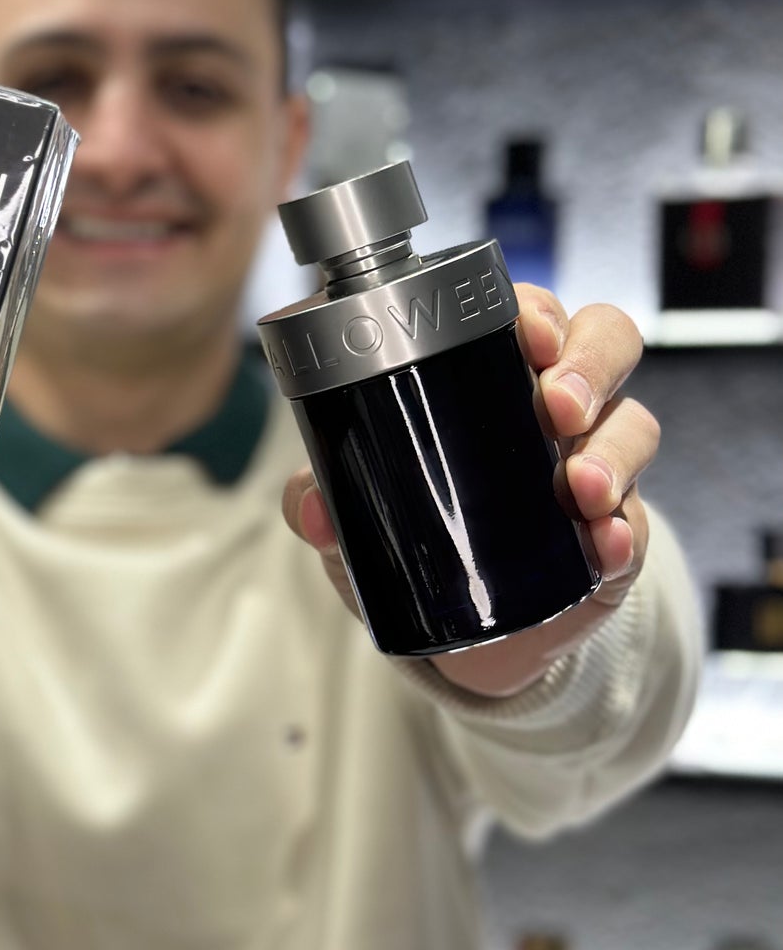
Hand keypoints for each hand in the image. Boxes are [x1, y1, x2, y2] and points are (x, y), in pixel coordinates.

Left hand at [282, 287, 657, 698]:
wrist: (465, 637)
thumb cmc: (415, 540)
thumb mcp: (359, 514)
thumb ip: (318, 501)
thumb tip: (312, 511)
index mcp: (496, 375)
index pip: (534, 315)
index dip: (539, 311)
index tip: (526, 332)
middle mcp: (558, 407)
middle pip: (607, 344)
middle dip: (590, 365)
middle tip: (556, 405)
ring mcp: (596, 466)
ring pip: (635, 426)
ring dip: (612, 452)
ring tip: (581, 488)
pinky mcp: (617, 535)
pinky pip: (637, 522)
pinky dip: (624, 532)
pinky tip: (605, 544)